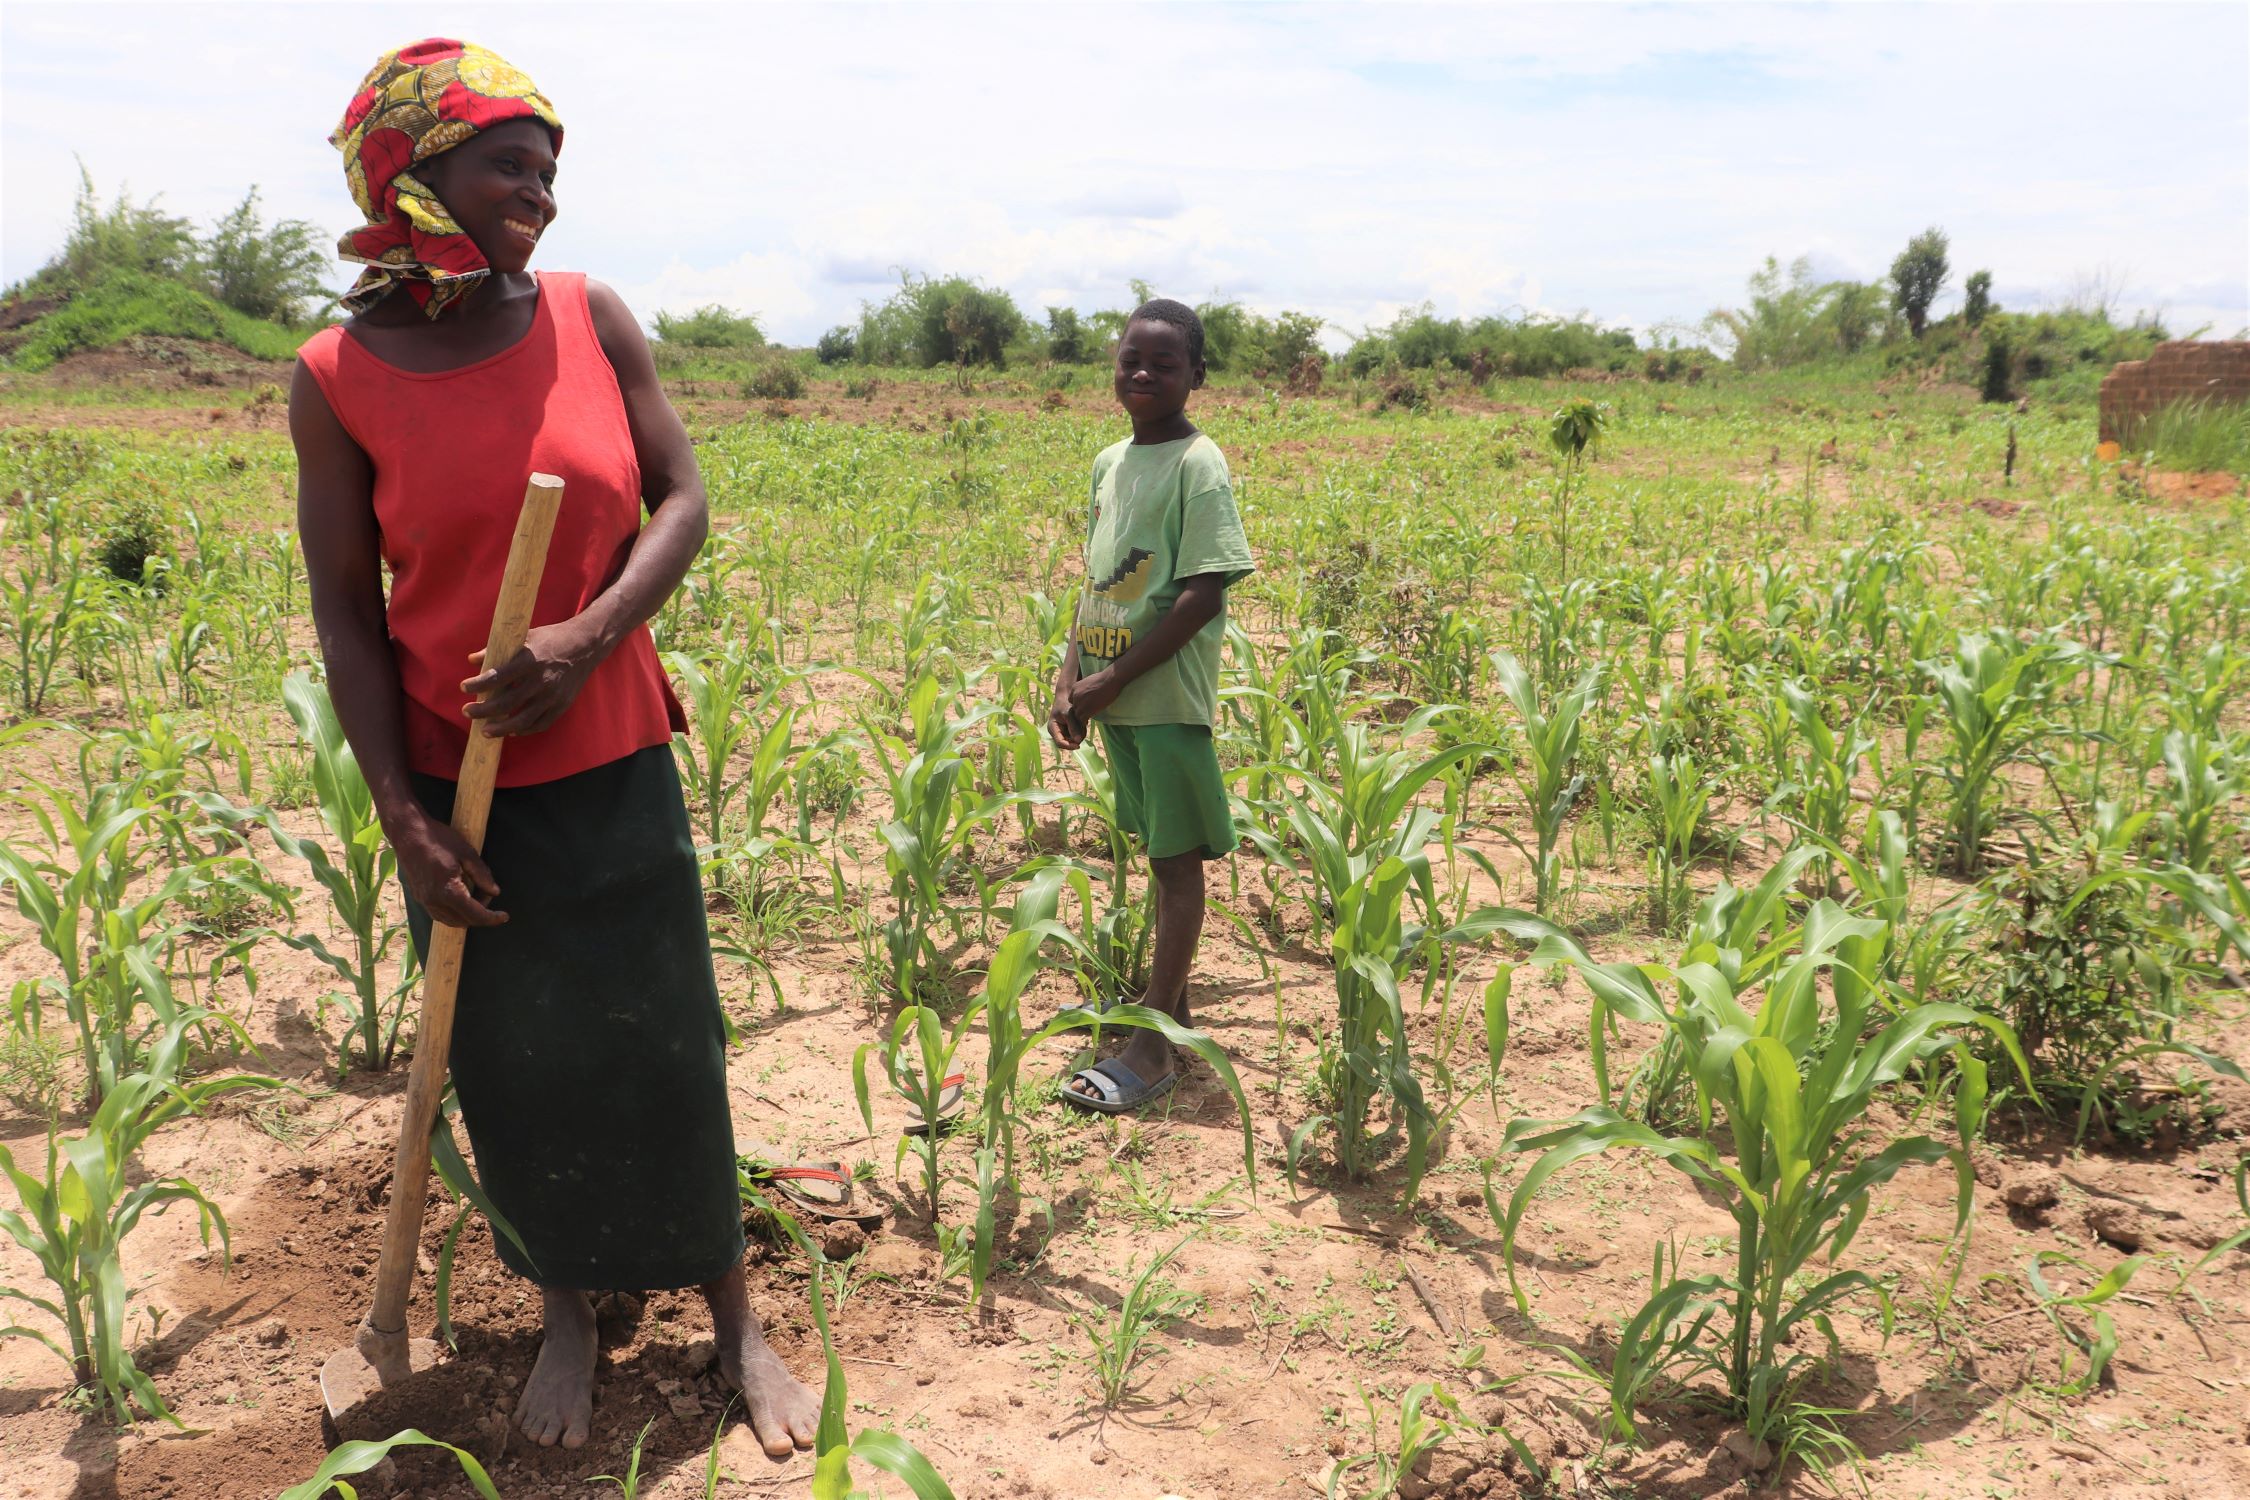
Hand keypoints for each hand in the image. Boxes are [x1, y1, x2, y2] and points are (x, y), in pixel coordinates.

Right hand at [389, 807, 505, 927]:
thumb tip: (495, 892)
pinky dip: (453, 913)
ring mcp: (424, 901)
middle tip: (488, 894)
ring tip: (476, 896)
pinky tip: (461, 899)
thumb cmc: (439, 839)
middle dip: (480, 914)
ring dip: (466, 915)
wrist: (408, 833)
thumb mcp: (467, 853)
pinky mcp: (419, 897)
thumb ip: (482, 875)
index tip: (505, 917)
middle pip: (463, 921)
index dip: (492, 919)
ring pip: (450, 920)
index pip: (475, 915)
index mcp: (448, 891)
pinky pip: (439, 914)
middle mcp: (434, 901)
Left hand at [461, 620, 599, 736]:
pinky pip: (540, 724)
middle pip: (505, 703)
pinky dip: (524, 730)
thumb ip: (498, 650)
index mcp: (528, 661)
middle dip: (483, 711)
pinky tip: (511, 731)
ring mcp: (552, 696)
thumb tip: (472, 660)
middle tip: (467, 712)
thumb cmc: (551, 639)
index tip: (464, 687)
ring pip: (521, 720)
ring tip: (485, 730)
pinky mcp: (561, 705)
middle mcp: (540, 681)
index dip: (478, 684)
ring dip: (500, 728)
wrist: (585, 645)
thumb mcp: (525, 637)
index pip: (496, 677)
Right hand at [1047, 698, 1085, 750]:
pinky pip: (1077, 736)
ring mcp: (1064, 732)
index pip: (1060, 743)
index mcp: (1053, 728)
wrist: (1067, 696)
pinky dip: (1081, 731)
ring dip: (1080, 734)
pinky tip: (1083, 722)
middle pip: (1067, 743)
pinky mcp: (1070, 730)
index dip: (1068, 746)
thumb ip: (1073, 727)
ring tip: (1082, 722)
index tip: (1078, 745)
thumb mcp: (1069, 714)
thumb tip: (1078, 741)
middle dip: (1076, 739)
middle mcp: (1057, 732)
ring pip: (1074, 740)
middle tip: (1083, 728)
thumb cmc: (1066, 703)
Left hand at [1066, 669, 1121, 726]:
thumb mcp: (1091, 681)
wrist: (1110, 680)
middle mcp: (1075, 696)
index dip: (1079, 703)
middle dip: (1081, 710)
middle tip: (1089, 712)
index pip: (1072, 699)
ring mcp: (1079, 704)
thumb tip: (1091, 691)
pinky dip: (1085, 722)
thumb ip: (1087, 688)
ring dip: (1083, 717)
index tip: (1086, 705)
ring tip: (1089, 718)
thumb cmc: (1105, 678)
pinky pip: (1082, 720)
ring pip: (1077, 715)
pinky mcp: (1085, 711)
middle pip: (1075, 707)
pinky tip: (1091, 720)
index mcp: (1075, 687)